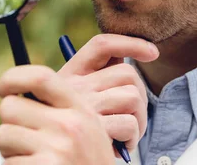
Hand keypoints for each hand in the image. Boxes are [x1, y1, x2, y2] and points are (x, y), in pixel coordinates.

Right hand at [0, 35, 158, 163]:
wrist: (44, 158)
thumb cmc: (61, 131)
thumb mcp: (66, 99)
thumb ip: (92, 78)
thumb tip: (124, 58)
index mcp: (68, 74)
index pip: (102, 45)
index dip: (130, 43)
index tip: (152, 52)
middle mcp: (74, 86)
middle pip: (127, 73)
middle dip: (141, 94)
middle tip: (135, 114)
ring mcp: (84, 107)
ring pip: (133, 97)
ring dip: (140, 119)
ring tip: (129, 133)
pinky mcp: (94, 130)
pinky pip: (129, 124)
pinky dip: (132, 138)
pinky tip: (121, 146)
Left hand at [0, 68, 112, 163]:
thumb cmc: (86, 159)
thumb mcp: (87, 126)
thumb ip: (60, 106)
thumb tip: (14, 93)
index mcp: (80, 108)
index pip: (40, 77)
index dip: (13, 77)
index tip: (5, 88)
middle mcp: (69, 126)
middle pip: (10, 106)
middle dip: (10, 122)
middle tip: (26, 137)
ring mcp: (55, 150)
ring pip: (3, 134)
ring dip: (11, 148)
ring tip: (35, 157)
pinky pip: (7, 162)